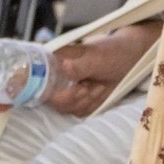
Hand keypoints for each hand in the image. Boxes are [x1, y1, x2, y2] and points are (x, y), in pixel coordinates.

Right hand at [42, 20, 163, 117]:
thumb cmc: (114, 51)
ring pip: (66, 108)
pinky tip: (101, 91)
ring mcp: (65, 89)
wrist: (131, 57)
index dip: (41, 91)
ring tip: (98, 85)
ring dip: (87, 100)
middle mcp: (54, 76)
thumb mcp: (99, 56)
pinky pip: (79, 111)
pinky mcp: (76, 99)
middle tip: (90, 86)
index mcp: (53, 61)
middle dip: (74, 98)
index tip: (66, 91)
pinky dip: (93, 104)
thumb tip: (66, 67)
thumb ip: (82, 64)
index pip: (32, 80)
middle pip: (50, 100)